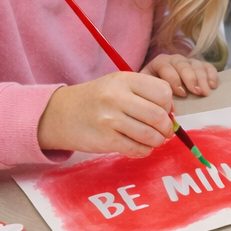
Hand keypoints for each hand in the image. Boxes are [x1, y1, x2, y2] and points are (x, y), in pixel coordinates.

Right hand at [37, 71, 176, 156]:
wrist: (59, 114)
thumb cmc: (96, 99)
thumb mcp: (118, 85)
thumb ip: (144, 93)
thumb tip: (171, 113)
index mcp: (124, 80)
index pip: (163, 91)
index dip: (168, 104)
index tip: (164, 111)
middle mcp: (117, 97)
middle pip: (158, 115)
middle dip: (167, 127)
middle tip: (165, 131)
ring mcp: (110, 119)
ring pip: (150, 135)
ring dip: (158, 141)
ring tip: (155, 140)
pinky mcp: (106, 140)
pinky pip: (137, 149)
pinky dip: (144, 150)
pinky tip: (141, 147)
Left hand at [142, 53, 219, 97]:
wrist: (158, 88)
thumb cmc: (154, 92)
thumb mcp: (148, 91)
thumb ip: (153, 95)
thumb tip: (165, 106)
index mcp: (159, 63)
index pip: (166, 67)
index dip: (175, 80)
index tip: (182, 94)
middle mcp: (174, 59)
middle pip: (184, 65)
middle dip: (191, 79)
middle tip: (197, 92)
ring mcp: (188, 61)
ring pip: (197, 65)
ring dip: (203, 79)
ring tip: (206, 92)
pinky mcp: (200, 65)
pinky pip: (208, 66)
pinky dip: (212, 75)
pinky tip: (213, 86)